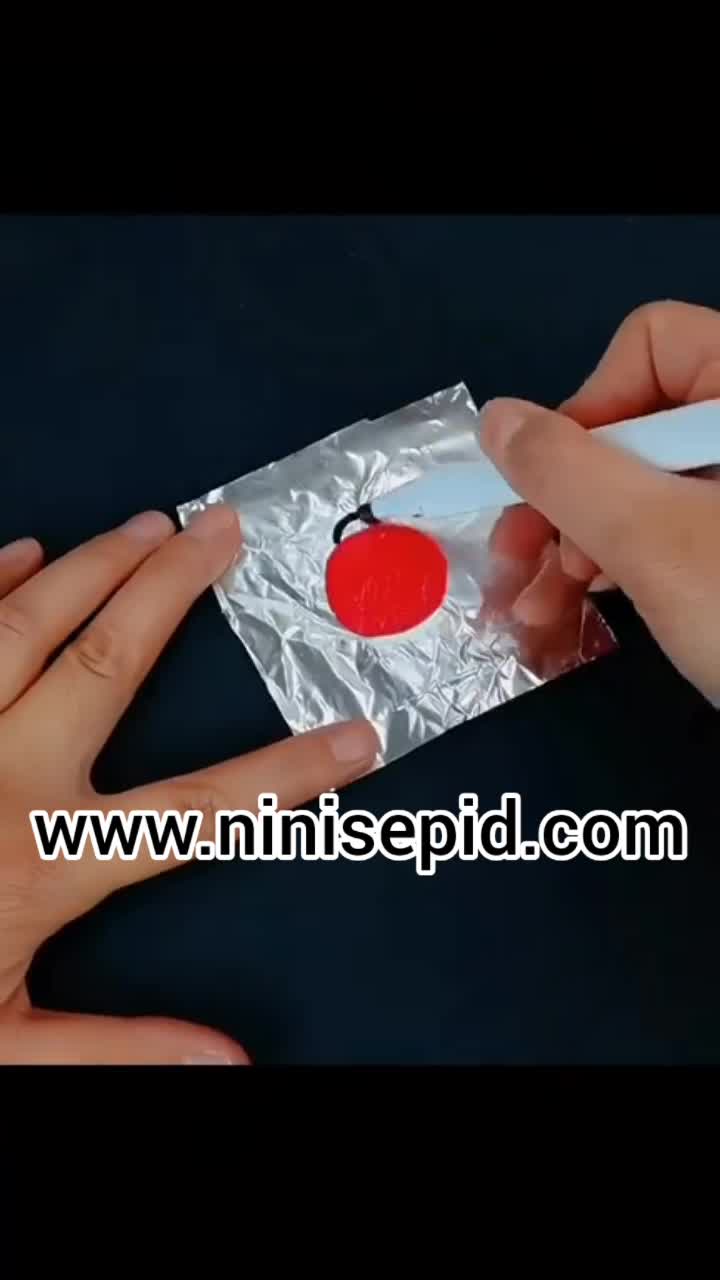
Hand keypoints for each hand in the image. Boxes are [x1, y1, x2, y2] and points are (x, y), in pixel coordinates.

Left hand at [0, 505, 378, 1062]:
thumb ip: (121, 1045)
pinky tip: (22, 549)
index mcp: (44, 861)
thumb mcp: (8, 1047)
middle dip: (173, 593)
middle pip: (106, 665)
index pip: (198, 812)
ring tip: (149, 525)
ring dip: (93, 568)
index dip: (285, 773)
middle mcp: (2, 778)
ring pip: (25, 626)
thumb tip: (231, 1055)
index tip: (355, 737)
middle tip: (224, 533)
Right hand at [479, 300, 719, 705]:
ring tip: (534, 613)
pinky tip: (578, 612)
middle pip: (638, 425)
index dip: (586, 415)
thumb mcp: (655, 540)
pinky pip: (672, 532)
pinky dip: (620, 569)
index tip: (546, 494)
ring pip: (646, 489)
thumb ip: (566, 471)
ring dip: (574, 547)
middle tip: (515, 569)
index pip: (653, 348)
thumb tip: (497, 421)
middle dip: (562, 501)